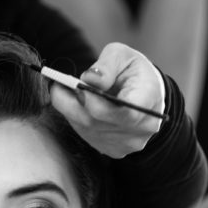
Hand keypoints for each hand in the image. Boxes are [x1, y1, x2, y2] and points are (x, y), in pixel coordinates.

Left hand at [48, 42, 165, 157]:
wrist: (147, 95)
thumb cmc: (133, 72)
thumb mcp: (123, 56)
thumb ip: (106, 65)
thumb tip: (89, 79)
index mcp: (148, 100)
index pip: (124, 111)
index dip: (96, 101)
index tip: (78, 85)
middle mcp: (140, 128)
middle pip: (96, 121)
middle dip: (72, 102)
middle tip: (59, 85)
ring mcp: (127, 143)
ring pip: (87, 129)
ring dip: (72, 111)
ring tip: (69, 92)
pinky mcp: (115, 151)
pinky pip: (88, 136)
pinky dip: (79, 121)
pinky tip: (80, 107)